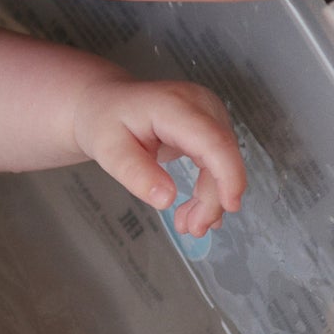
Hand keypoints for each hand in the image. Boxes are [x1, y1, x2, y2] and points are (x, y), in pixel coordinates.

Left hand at [72, 77, 245, 236]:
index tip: (229, 205)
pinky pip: (217, 161)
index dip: (227, 174)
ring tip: (189, 224)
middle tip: (192, 229)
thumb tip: (166, 199)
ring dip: (210, 197)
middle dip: (213, 197)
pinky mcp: (208, 126)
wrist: (104, 105)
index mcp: (174, 106)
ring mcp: (208, 113)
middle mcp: (200, 104)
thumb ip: (136, 174)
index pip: (213, 141)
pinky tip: (197, 210)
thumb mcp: (108, 151)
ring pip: (223, 161)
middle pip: (222, 155)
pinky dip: (209, 188)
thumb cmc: (104, 122)